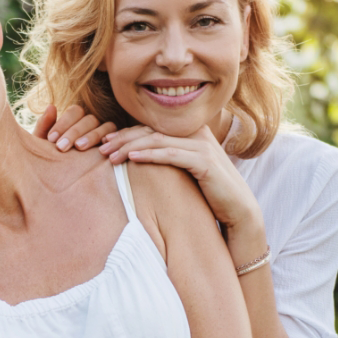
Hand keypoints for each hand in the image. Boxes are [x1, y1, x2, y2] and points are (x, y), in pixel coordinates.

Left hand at [33, 104, 117, 151]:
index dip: (63, 123)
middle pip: (89, 119)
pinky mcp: (114, 145)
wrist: (59, 181)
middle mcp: (92, 124)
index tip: (51, 139)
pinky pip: (117, 137)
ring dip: (92, 136)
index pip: (75, 112)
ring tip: (79, 148)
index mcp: (75, 119)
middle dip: (74, 132)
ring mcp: (105, 134)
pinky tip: (100, 151)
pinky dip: (110, 140)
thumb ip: (45, 126)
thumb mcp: (43, 144)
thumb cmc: (51, 159)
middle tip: (61, 147)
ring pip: (105, 127)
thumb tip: (51, 106)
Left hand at [100, 125, 260, 231]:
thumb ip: (168, 159)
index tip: (103, 140)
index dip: (125, 132)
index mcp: (190, 132)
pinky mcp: (205, 161)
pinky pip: (171, 154)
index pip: (151, 126)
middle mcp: (196, 133)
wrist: (238, 210)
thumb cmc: (208, 193)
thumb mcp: (185, 171)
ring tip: (109, 155)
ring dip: (129, 146)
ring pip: (157, 139)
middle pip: (150, 129)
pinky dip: (150, 154)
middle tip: (98, 147)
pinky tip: (132, 158)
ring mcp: (202, 145)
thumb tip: (137, 159)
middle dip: (121, 137)